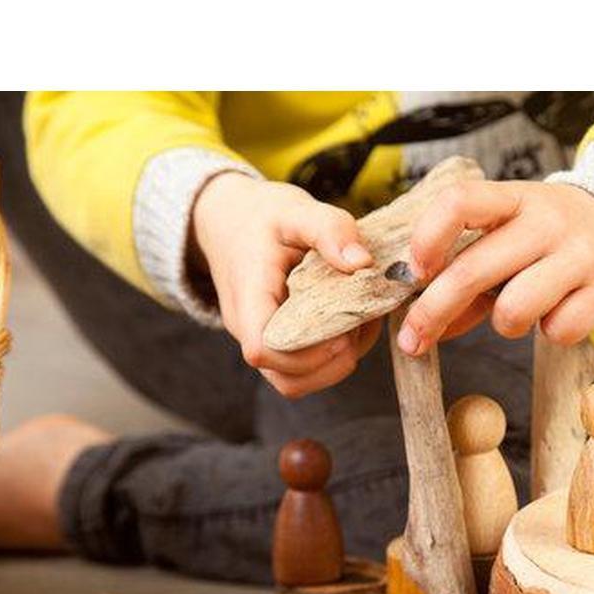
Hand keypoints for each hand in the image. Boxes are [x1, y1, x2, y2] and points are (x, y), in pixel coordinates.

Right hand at [193, 173, 381, 397]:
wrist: (231, 222)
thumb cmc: (263, 218)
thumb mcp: (296, 210)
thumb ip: (329, 229)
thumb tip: (361, 263)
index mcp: (248, 298)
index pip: (263, 350)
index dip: (307, 353)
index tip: (342, 330)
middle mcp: (249, 329)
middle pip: (286, 379)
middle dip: (331, 364)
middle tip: (359, 325)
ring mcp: (263, 341)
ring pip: (297, 383)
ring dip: (336, 365)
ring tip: (359, 325)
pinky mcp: (280, 345)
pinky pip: (305, 371)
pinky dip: (336, 359)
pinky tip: (353, 326)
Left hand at [396, 181, 593, 356]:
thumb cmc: (555, 241)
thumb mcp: (514, 238)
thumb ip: (471, 277)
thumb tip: (425, 328)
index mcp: (515, 199)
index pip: (460, 201)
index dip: (428, 238)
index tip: (416, 272)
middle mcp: (547, 220)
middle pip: (473, 269)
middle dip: (432, 312)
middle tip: (412, 342)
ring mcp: (581, 253)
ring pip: (514, 309)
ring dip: (503, 325)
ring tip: (517, 315)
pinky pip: (559, 329)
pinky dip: (552, 332)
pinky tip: (561, 315)